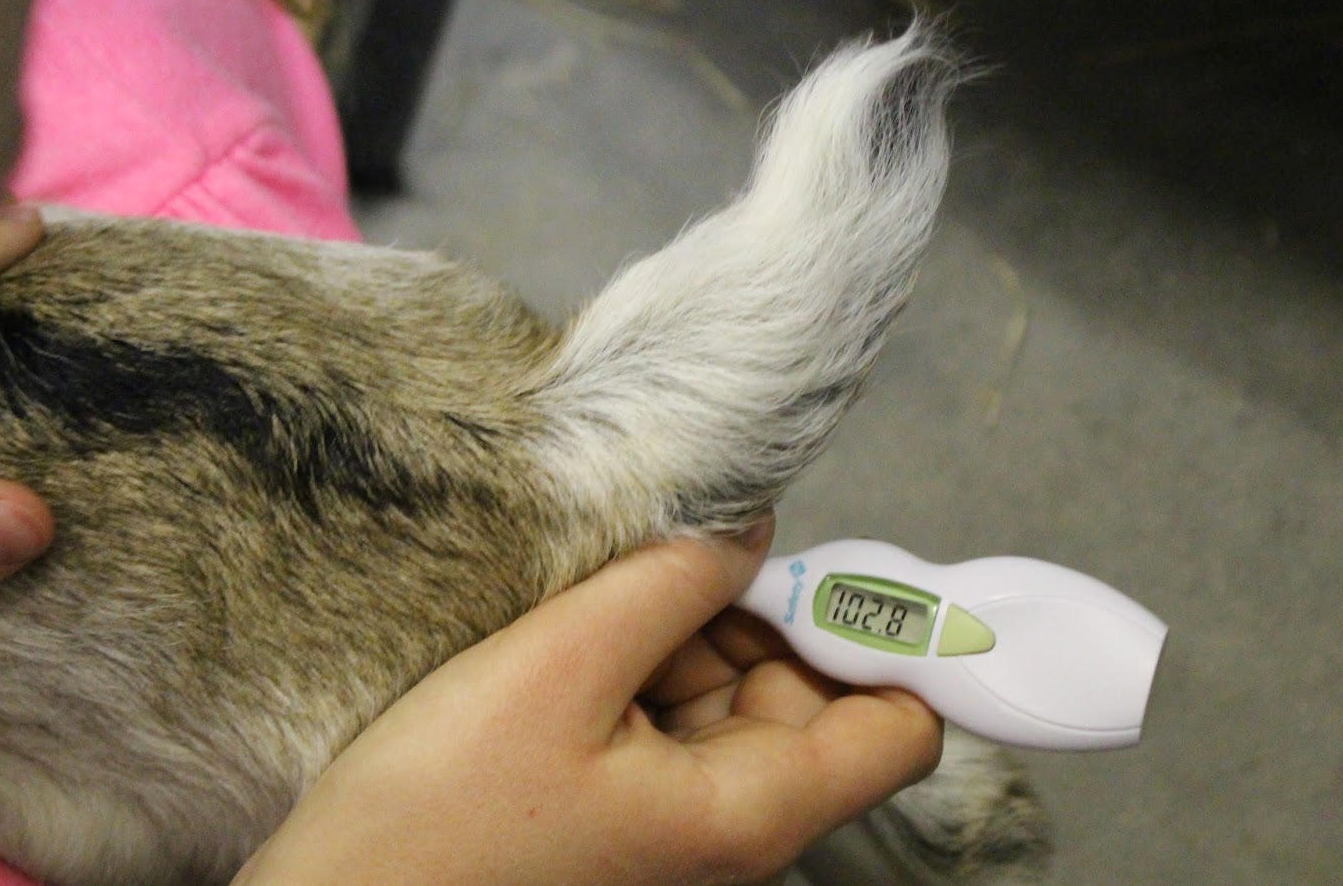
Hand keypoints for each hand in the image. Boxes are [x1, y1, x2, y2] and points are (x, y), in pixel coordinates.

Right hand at [237, 523, 942, 884]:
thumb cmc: (440, 811)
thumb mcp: (559, 669)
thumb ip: (670, 583)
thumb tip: (750, 523)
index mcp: (749, 810)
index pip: (902, 727)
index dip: (888, 638)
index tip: (830, 558)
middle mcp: (733, 820)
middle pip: (812, 692)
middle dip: (759, 612)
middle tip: (674, 553)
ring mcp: (679, 811)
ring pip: (736, 690)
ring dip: (689, 625)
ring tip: (598, 598)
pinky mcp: (626, 798)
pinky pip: (674, 707)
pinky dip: (646, 655)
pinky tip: (577, 633)